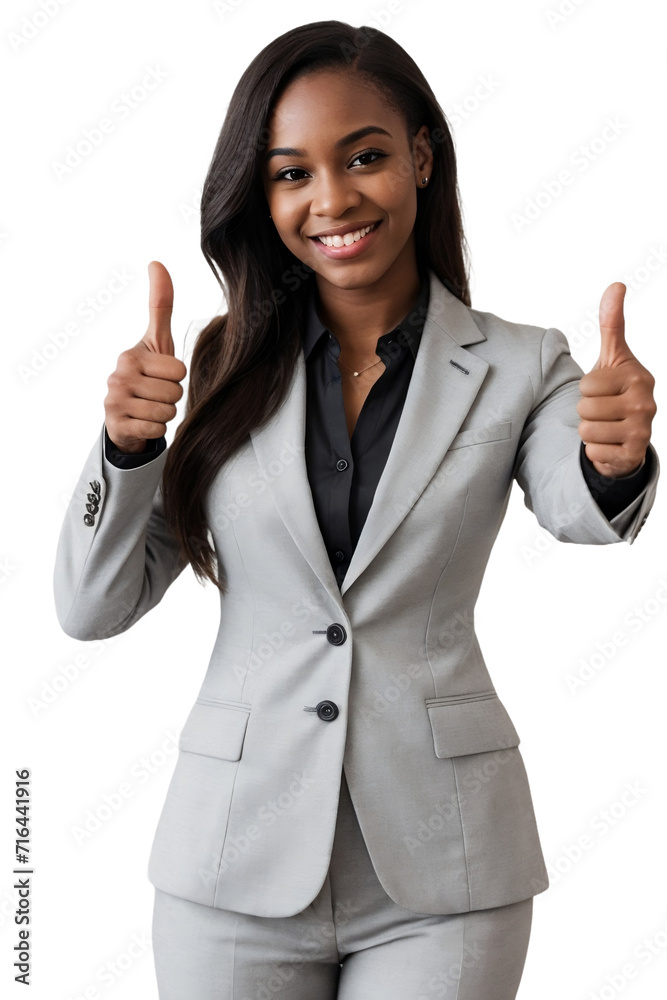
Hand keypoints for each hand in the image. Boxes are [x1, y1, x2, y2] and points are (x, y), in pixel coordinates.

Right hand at [104, 261, 187, 453]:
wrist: (124, 418)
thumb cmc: (146, 375)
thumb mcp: (157, 341)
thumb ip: (161, 305)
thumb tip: (157, 262)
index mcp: (131, 355)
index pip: (179, 370)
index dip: (177, 378)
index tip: (160, 377)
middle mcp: (118, 375)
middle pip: (175, 392)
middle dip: (172, 398)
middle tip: (156, 396)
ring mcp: (114, 400)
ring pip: (167, 412)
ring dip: (164, 415)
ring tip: (150, 409)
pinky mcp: (116, 424)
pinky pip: (156, 429)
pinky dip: (155, 430)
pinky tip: (143, 422)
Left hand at [576, 282, 655, 477]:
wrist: (628, 436)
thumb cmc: (616, 391)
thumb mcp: (613, 356)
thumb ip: (612, 323)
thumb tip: (616, 284)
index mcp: (638, 376)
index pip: (587, 385)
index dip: (587, 389)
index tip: (604, 390)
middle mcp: (646, 402)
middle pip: (585, 408)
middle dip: (586, 412)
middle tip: (603, 411)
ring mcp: (643, 430)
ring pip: (587, 431)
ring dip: (590, 431)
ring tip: (605, 426)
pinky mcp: (634, 453)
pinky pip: (594, 452)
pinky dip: (596, 451)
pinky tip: (610, 444)